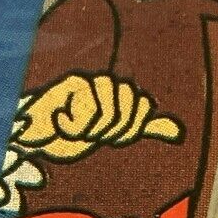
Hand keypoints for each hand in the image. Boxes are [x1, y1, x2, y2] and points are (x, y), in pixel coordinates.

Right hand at [13, 74, 180, 161]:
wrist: (39, 133)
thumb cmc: (77, 130)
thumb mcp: (115, 132)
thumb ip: (144, 128)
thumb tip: (178, 131)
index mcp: (123, 91)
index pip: (143, 107)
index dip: (128, 129)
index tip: (109, 137)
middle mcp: (109, 82)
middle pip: (127, 110)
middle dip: (109, 131)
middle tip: (90, 134)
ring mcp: (90, 81)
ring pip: (106, 112)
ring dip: (88, 130)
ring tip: (75, 129)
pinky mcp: (68, 84)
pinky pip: (81, 112)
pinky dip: (70, 126)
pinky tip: (61, 120)